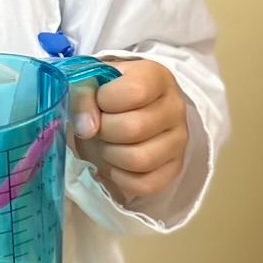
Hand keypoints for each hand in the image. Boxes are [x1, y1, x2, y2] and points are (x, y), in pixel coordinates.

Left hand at [71, 59, 188, 205]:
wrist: (123, 114)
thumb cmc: (106, 96)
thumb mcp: (91, 84)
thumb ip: (82, 96)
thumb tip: (86, 128)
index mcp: (157, 77)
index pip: (135, 92)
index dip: (105, 100)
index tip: (98, 101)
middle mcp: (175, 108)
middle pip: (134, 129)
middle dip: (103, 131)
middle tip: (97, 127)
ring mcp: (179, 141)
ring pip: (140, 160)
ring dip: (111, 155)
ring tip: (106, 144)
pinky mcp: (174, 169)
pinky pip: (145, 185)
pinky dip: (121, 179)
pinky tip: (115, 164)